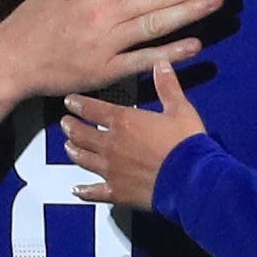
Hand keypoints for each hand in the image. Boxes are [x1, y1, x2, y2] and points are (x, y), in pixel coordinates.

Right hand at [0, 0, 228, 103]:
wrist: (10, 61)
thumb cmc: (33, 20)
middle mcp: (103, 13)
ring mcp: (105, 44)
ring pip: (155, 25)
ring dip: (190, 12)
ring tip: (217, 3)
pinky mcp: (104, 72)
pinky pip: (143, 60)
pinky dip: (170, 53)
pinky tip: (196, 44)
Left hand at [58, 61, 205, 214]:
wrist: (191, 180)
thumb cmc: (186, 144)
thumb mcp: (180, 109)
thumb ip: (167, 86)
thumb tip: (162, 64)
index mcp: (125, 121)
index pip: (92, 109)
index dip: (78, 104)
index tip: (70, 101)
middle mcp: (112, 145)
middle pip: (81, 134)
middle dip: (71, 127)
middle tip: (65, 123)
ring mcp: (111, 170)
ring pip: (83, 159)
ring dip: (74, 151)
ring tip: (68, 147)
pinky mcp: (117, 192)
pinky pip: (94, 192)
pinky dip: (84, 191)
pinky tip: (77, 190)